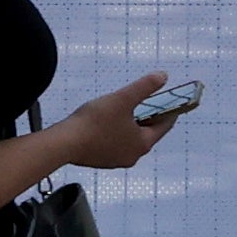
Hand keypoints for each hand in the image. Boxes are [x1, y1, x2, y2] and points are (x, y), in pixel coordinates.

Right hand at [47, 74, 176, 172]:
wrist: (64, 144)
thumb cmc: (95, 121)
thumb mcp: (123, 98)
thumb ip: (144, 86)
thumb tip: (163, 76)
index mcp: (143, 143)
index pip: (164, 126)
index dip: (170, 111)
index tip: (172, 100)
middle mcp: (133, 156)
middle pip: (147, 133)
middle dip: (148, 116)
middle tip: (147, 100)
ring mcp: (116, 160)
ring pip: (130, 139)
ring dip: (131, 125)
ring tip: (125, 108)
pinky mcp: (101, 160)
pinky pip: (115, 143)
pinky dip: (117, 132)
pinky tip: (107, 121)